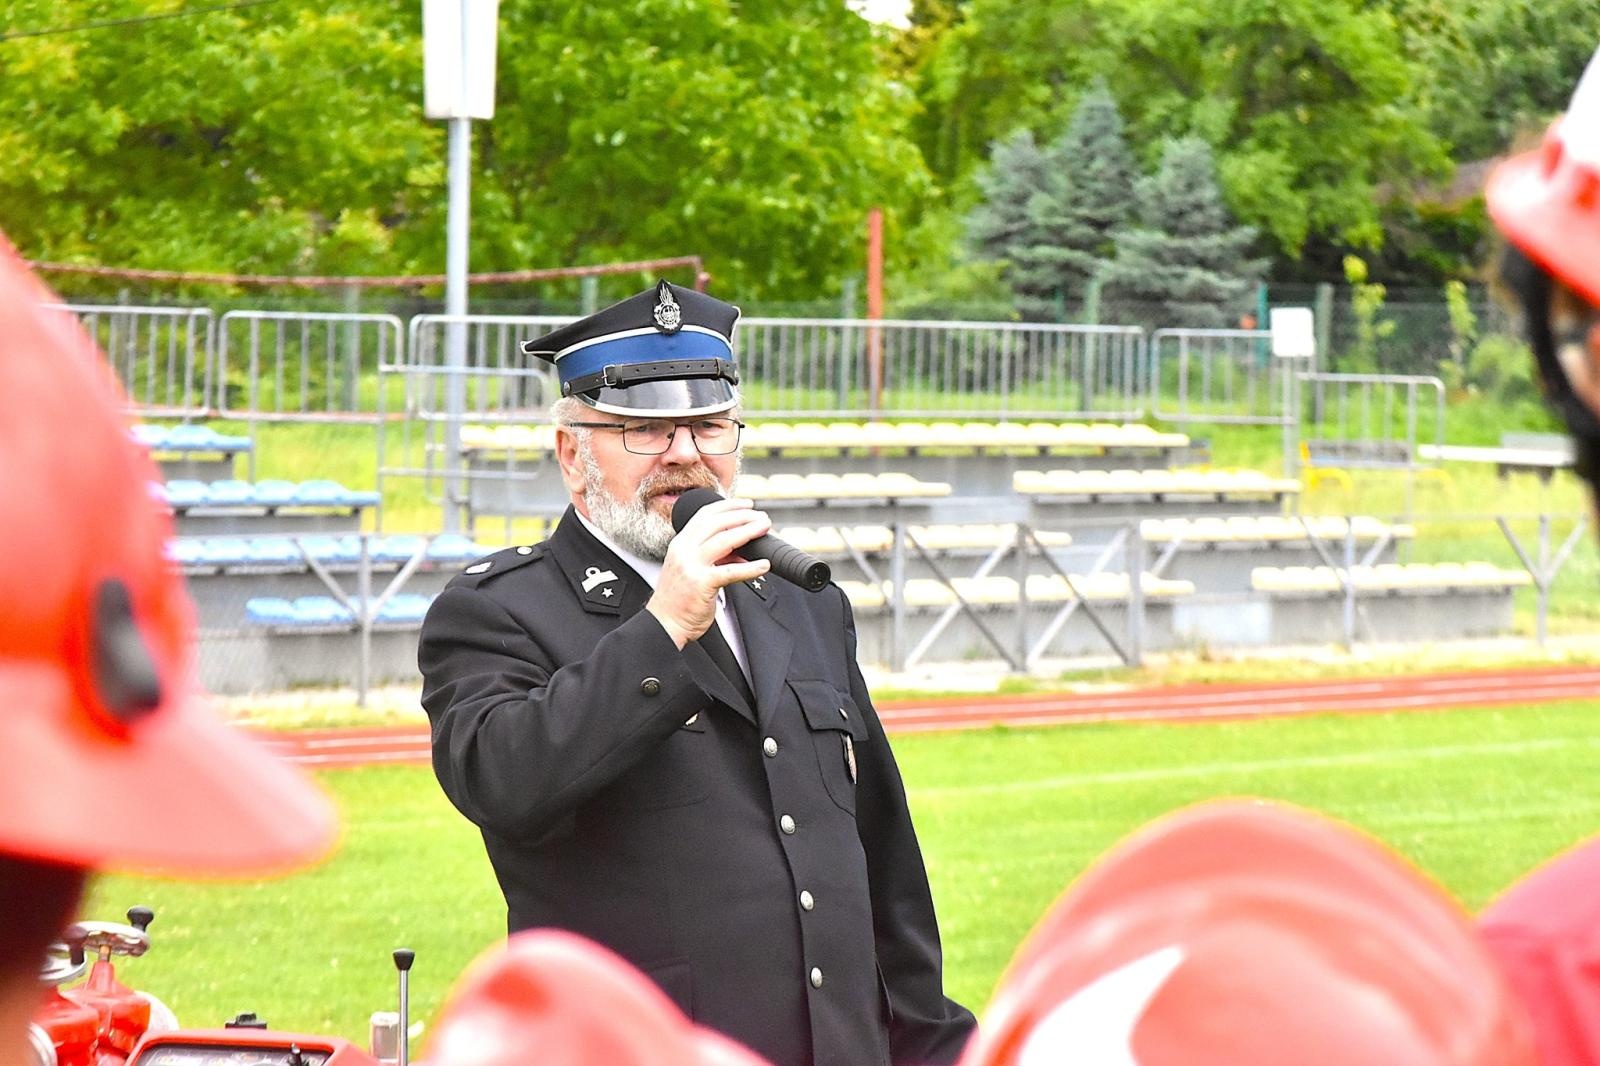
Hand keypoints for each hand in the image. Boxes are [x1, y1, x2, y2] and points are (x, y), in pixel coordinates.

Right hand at [647, 496, 771, 647]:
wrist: (664, 623)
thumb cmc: (678, 600)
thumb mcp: (691, 569)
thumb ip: (713, 557)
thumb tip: (741, 550)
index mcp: (681, 544)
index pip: (704, 515)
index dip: (728, 506)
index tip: (746, 504)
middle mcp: (684, 550)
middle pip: (716, 523)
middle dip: (743, 516)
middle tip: (761, 516)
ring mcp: (691, 565)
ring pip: (724, 540)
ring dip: (748, 531)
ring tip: (764, 529)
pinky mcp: (701, 583)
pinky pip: (731, 571)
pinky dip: (750, 567)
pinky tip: (763, 565)